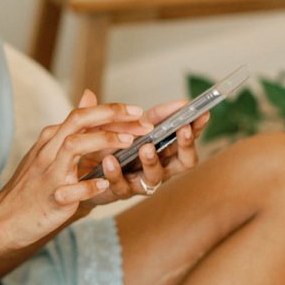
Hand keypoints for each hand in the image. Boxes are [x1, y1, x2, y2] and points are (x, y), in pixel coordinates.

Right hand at [0, 97, 152, 247]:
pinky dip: (89, 186)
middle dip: (111, 115)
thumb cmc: (31, 186)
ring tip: (128, 142)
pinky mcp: (52, 198)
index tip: (137, 112)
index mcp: (51, 138)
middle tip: (141, 119)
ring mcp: (49, 174)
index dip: (112, 110)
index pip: (82, 114)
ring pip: (73, 146)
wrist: (5, 219)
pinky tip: (105, 184)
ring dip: (103, 141)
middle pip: (78, 121)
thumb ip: (72, 125)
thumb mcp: (49, 150)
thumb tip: (90, 95)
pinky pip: (71, 190)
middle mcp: (49, 151)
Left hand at [80, 92, 209, 203]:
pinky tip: (109, 160)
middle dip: (186, 145)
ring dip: (152, 160)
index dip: (195, 125)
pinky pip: (122, 185)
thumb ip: (124, 115)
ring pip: (156, 176)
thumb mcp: (116, 127)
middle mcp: (158, 166)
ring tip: (145, 147)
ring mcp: (141, 180)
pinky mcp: (121, 191)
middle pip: (185, 161)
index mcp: (163, 147)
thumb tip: (97, 93)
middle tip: (182, 129)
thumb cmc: (106, 148)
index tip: (202, 113)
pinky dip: (116, 172)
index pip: (185, 136)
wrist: (82, 177)